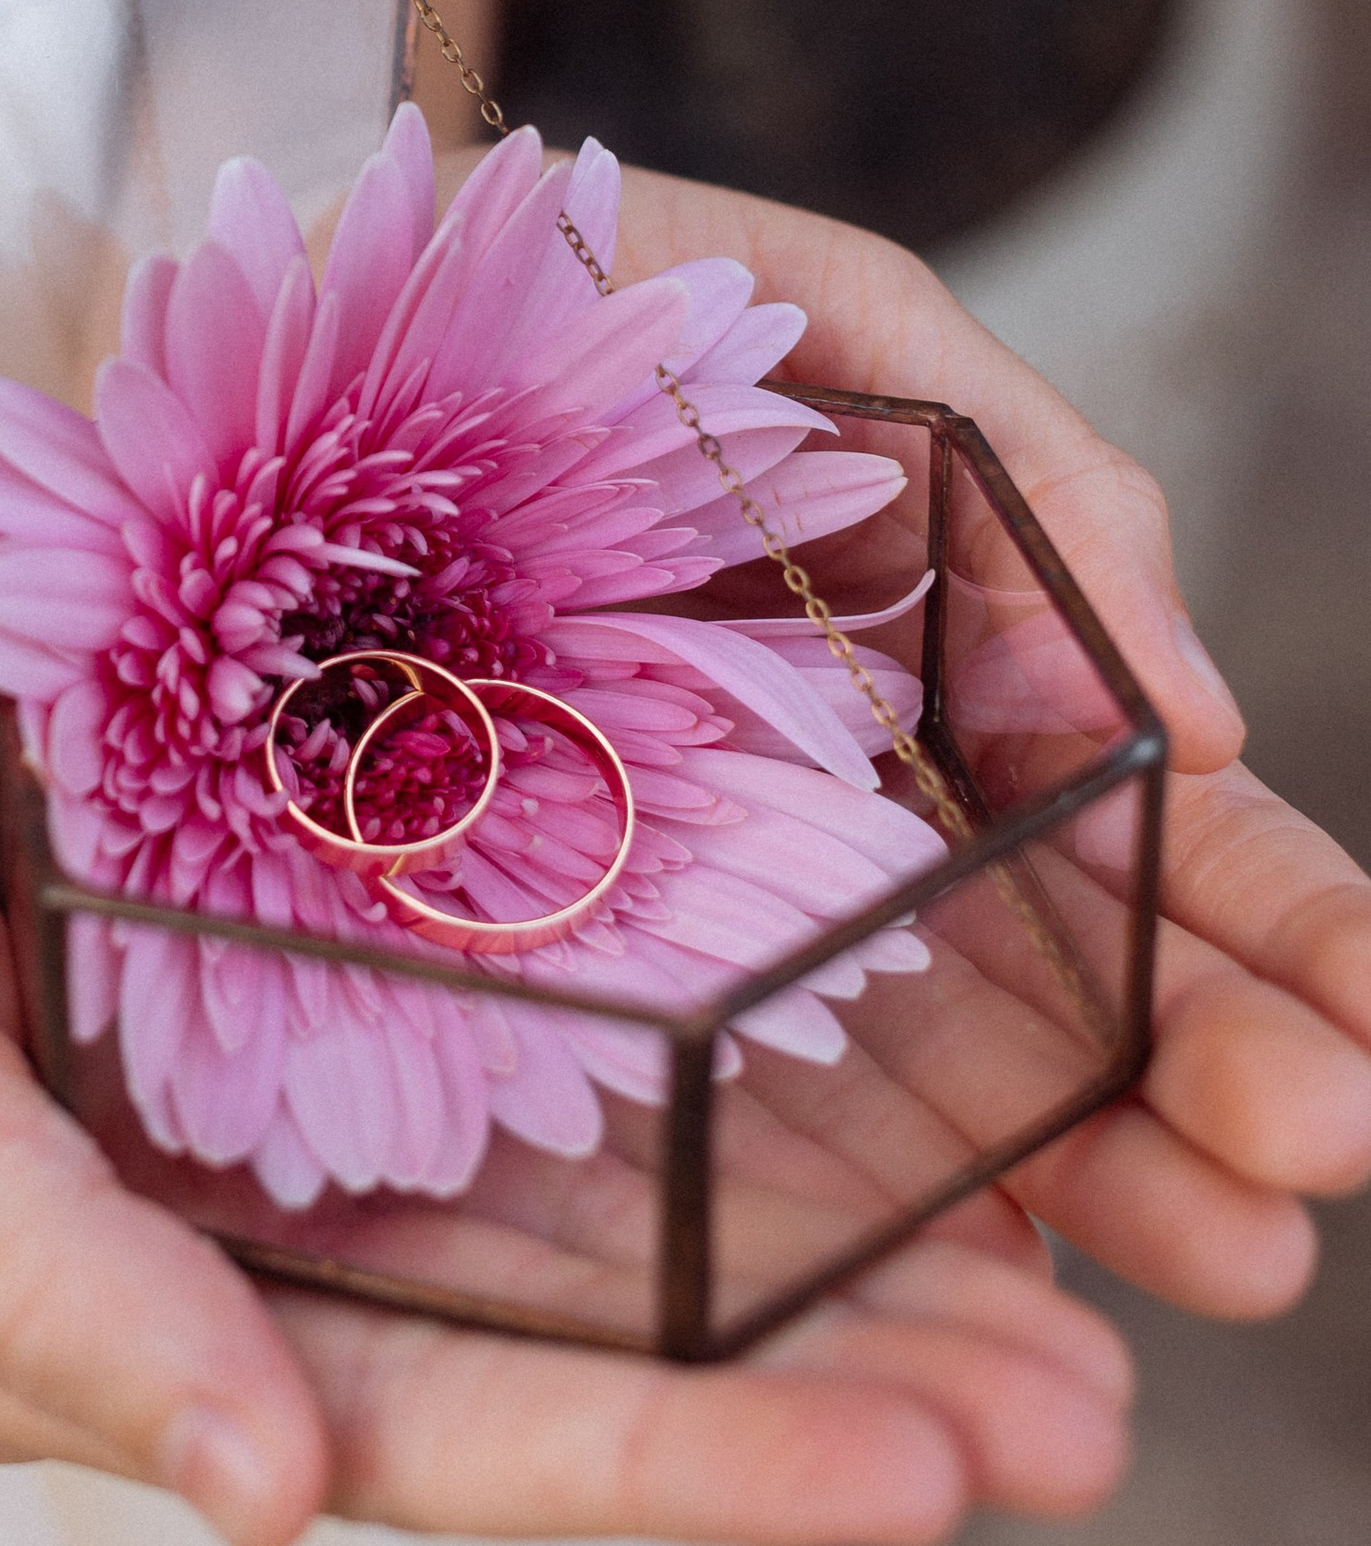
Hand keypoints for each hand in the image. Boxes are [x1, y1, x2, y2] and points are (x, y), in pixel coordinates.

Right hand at [0, 504, 1173, 1545]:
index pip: (438, 1439)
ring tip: (1062, 1264)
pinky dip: (691, 1048)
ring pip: (576, 1203)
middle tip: (1095, 1403)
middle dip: (815, 1383)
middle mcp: (215, 1232)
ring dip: (803, 1236)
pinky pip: (521, 1025)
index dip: (691, 1466)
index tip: (939, 1463)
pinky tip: (864, 1028)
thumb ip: (40, 1284)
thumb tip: (275, 1507)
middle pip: (558, 1351)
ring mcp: (254, 1088)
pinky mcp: (278, 943)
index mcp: (101, 1318)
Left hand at [613, 169, 1370, 1324]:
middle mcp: (831, 818)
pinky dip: (838, 1194)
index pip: (1142, 831)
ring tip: (1201, 1263)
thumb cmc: (562, 280)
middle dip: (1197, 1090)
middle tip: (1290, 1183)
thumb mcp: (835, 316)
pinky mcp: (522, 966)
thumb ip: (1032, 473)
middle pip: (1055, 991)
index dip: (1267, 929)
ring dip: (1070, 1185)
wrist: (275, 276)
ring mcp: (689, 904)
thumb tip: (1199, 720)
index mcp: (927, 672)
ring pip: (908, 1084)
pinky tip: (951, 1268)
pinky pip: (694, 1109)